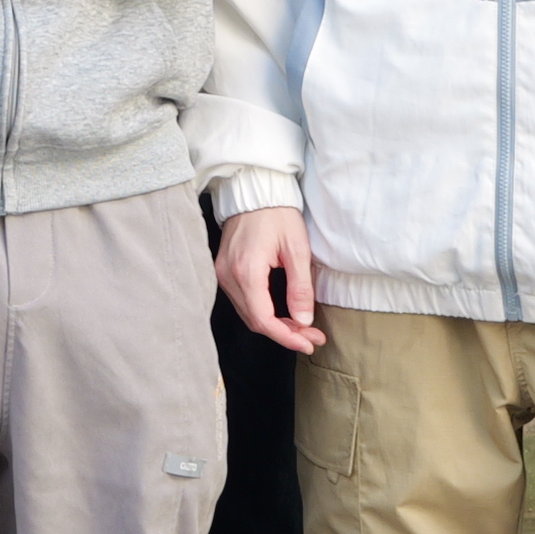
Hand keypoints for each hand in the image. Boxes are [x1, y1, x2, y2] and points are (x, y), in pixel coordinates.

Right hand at [218, 203, 320, 354]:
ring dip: (275, 324)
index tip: (309, 342)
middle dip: (285, 333)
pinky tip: (282, 312)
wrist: (254, 191)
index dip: (287, 337)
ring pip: (248, 313)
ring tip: (302, 326)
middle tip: (312, 335)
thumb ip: (300, 288)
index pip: (263, 320)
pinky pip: (243, 301)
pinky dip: (263, 312)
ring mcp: (222, 273)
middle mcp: (228, 276)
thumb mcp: (297, 249)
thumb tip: (303, 320)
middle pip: (255, 320)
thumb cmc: (277, 214)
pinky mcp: (224, 269)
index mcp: (246, 272)